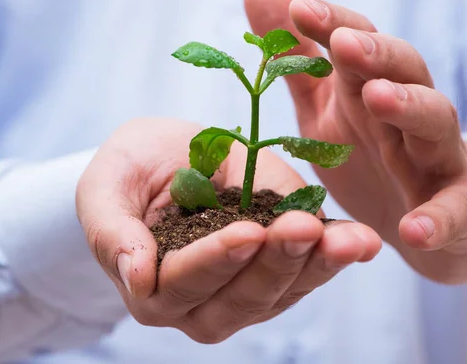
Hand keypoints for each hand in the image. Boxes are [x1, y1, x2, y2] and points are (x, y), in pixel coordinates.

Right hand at [76, 118, 379, 342]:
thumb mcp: (106, 187)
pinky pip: (306, 274)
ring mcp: (242, 294)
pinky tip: (359, 241)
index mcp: (151, 286)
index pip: (184, 282)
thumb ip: (112, 232)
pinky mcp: (277, 272)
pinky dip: (334, 258)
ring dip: (314, 267)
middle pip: (239, 299)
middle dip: (274, 265)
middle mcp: (198, 304)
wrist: (163, 161)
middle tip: (302, 227)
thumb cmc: (130, 171)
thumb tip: (135, 276)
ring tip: (345, 240)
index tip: (249, 232)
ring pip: (280, 293)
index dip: (216, 260)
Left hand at [244, 0, 466, 282]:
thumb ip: (296, 58)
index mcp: (370, 90)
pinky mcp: (457, 209)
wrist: (432, 219)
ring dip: (410, 107)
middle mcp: (407, 116)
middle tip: (344, 41)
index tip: (299, 8)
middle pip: (403, 71)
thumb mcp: (325, 108)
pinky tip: (415, 229)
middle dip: (375, 53)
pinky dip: (438, 218)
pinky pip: (454, 211)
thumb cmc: (372, 155)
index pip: (358, 46)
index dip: (333, 24)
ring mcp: (436, 159)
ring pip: (434, 122)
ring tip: (378, 98)